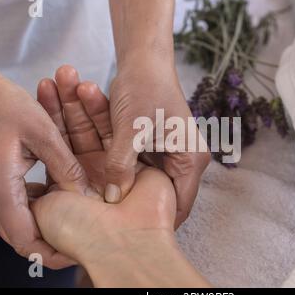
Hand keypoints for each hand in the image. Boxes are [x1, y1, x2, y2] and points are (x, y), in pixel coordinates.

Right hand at [0, 66, 90, 268]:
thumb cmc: (4, 105)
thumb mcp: (43, 133)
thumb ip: (65, 167)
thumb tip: (86, 196)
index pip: (26, 241)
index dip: (53, 253)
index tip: (78, 251)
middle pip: (22, 238)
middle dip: (53, 242)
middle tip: (83, 236)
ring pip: (19, 225)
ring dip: (45, 224)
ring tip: (75, 218)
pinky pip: (14, 209)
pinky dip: (36, 209)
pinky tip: (56, 195)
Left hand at [106, 57, 210, 227]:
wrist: (144, 61)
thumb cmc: (144, 88)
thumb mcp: (131, 130)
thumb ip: (120, 165)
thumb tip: (112, 199)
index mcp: (191, 160)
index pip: (180, 206)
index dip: (157, 222)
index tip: (130, 234)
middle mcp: (186, 160)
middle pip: (163, 196)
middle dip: (139, 207)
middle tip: (113, 224)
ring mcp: (173, 154)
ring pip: (149, 183)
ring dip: (128, 188)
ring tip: (103, 204)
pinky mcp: (158, 147)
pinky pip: (141, 168)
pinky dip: (124, 172)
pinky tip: (104, 179)